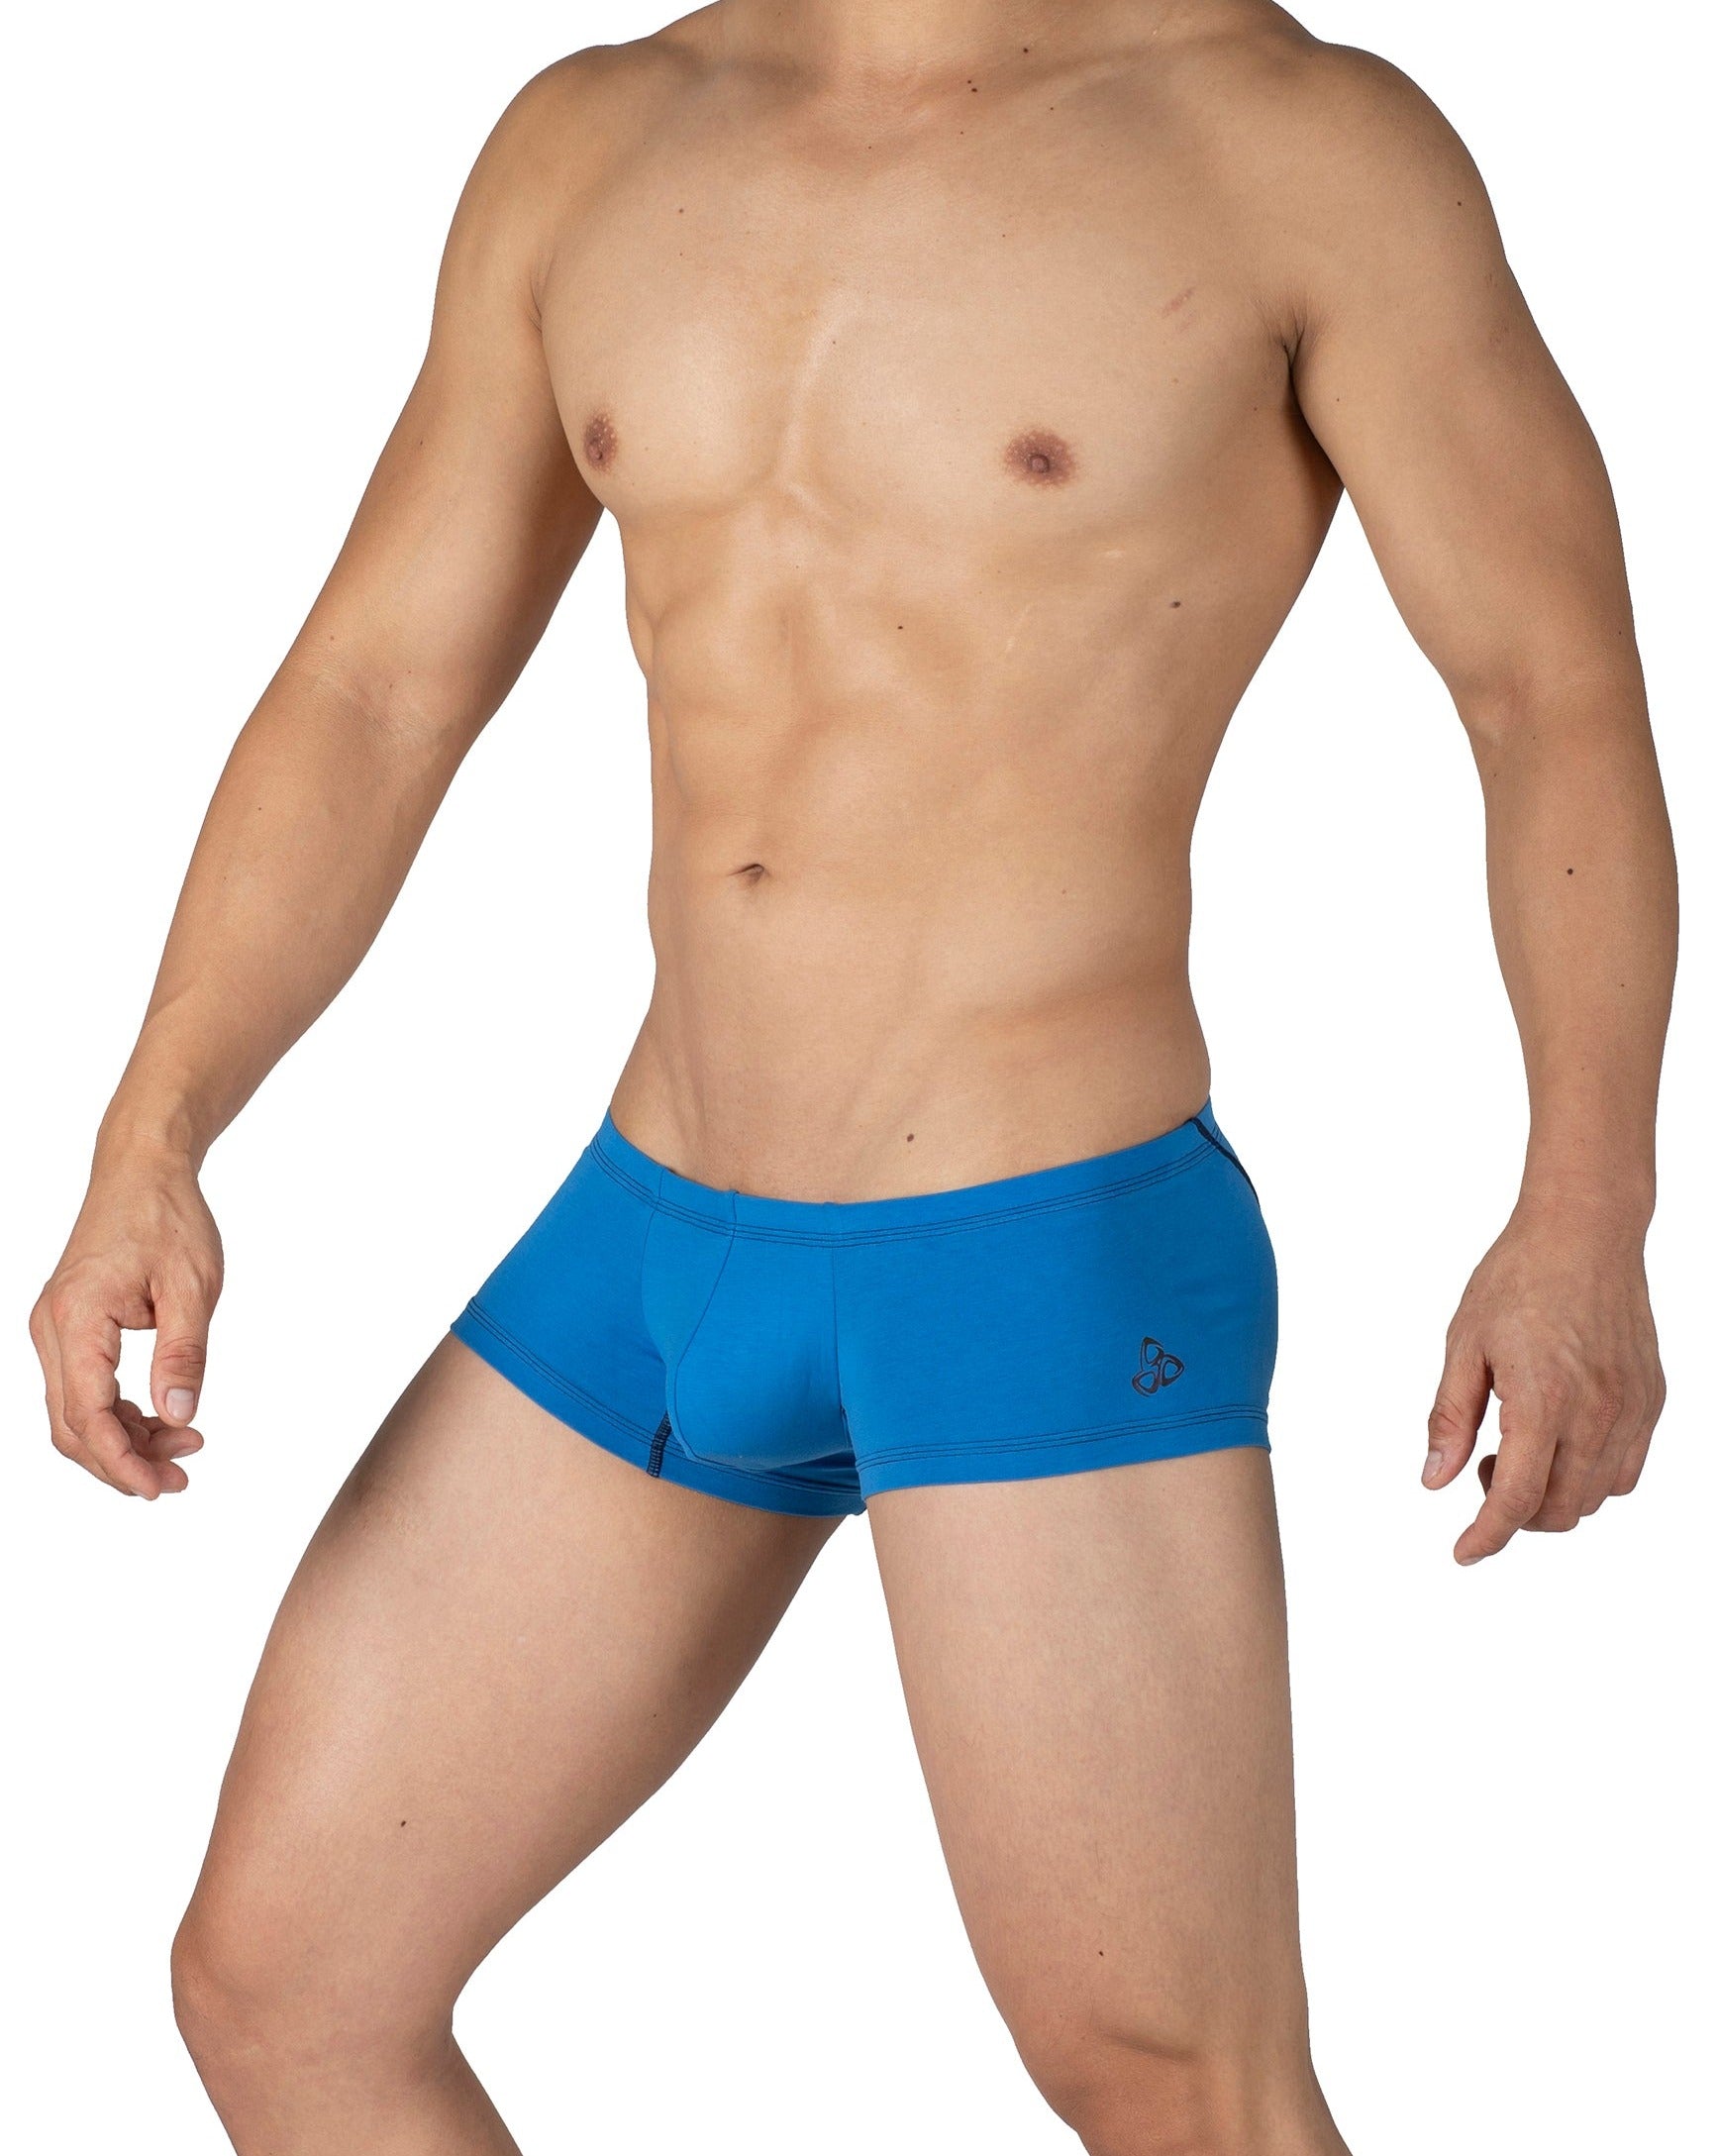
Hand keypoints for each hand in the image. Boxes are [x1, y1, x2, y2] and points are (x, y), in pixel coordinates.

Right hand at [30, 1158, 222, 1497]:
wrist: (142, 1170)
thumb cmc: (168, 1217)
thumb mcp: (193, 1287)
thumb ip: (184, 1354)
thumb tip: (180, 1417)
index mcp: (78, 1318)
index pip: (87, 1414)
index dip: (122, 1461)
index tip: (161, 1486)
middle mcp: (52, 1329)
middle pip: (72, 1426)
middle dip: (124, 1461)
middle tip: (180, 1477)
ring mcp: (55, 1330)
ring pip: (75, 1413)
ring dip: (123, 1441)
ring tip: (183, 1448)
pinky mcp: (69, 1329)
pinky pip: (82, 1389)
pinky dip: (118, 1414)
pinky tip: (161, 1421)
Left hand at [1423, 1202, 1663, 1563]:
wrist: (1584, 1233)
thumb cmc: (1518, 1278)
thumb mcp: (1464, 1345)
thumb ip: (1450, 1418)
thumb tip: (1435, 1481)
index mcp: (1543, 1401)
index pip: (1517, 1500)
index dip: (1486, 1536)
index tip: (1464, 1552)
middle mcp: (1596, 1414)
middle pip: (1559, 1510)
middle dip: (1515, 1515)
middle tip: (1485, 1470)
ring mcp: (1632, 1410)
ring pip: (1596, 1497)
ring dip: (1553, 1497)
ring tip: (1519, 1449)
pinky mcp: (1652, 1399)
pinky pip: (1626, 1469)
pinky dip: (1591, 1477)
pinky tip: (1560, 1440)